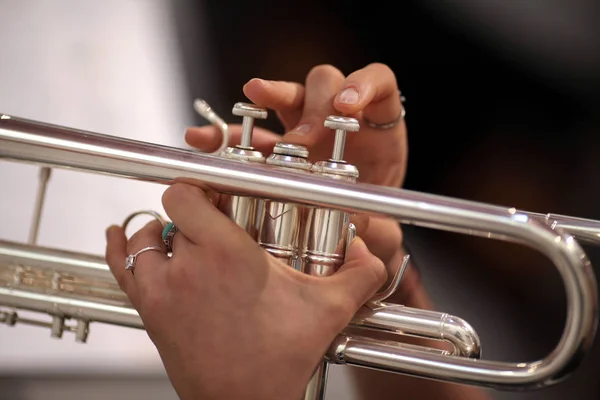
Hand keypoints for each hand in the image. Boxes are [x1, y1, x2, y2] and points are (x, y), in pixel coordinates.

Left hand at [105, 183, 386, 399]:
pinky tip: (123, 235)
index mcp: (226, 253)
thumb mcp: (328, 310)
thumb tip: (371, 251)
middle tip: (215, 219)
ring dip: (160, 228)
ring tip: (180, 232)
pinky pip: (122, 267)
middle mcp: (186, 265)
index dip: (199, 185)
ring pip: (145, 237)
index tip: (216, 191)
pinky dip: (121, 246)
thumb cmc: (279, 359)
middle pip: (171, 212)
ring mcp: (162, 290)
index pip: (186, 192)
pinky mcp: (150, 312)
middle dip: (194, 210)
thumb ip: (360, 274)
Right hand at [186, 63, 405, 268]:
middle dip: (313, 107)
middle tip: (301, 139)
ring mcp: (306, 125)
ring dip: (269, 98)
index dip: (364, 85)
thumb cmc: (373, 218)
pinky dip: (227, 133)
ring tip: (249, 103)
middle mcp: (340, 118)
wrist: (351, 228)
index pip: (377, 83)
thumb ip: (378, 231)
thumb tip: (357, 232)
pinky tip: (205, 138)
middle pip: (326, 85)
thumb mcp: (384, 226)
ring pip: (287, 96)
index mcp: (376, 127)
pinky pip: (249, 131)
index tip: (348, 104)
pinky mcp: (276, 144)